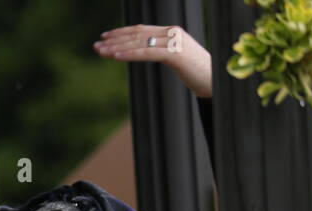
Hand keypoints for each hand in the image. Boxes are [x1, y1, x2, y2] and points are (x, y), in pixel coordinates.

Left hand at [94, 25, 211, 98]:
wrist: (216, 80)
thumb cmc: (196, 72)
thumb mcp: (176, 59)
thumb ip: (162, 52)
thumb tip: (146, 52)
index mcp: (171, 32)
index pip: (141, 30)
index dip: (121, 32)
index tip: (104, 37)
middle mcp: (172, 33)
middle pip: (137, 35)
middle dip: (114, 40)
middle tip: (96, 46)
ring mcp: (175, 42)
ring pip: (139, 43)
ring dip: (117, 47)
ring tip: (100, 52)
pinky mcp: (175, 54)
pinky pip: (148, 53)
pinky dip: (130, 54)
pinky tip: (116, 56)